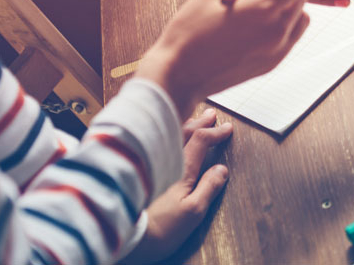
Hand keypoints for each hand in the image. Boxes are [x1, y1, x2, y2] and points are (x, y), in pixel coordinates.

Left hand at [124, 109, 231, 263]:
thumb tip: (222, 169)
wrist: (125, 238)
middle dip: (200, 123)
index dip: (216, 133)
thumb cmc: (160, 229)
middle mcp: (164, 161)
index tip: (228, 128)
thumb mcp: (193, 211)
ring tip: (190, 120)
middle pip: (183, 133)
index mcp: (181, 169)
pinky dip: (165, 136)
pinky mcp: (138, 172)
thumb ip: (209, 188)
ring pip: (167, 136)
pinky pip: (154, 144)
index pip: (201, 140)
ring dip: (182, 126)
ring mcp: (149, 165)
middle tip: (211, 115)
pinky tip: (165, 139)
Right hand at [137, 0, 314, 118]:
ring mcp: (279, 49)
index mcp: (264, 7)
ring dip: (286, 4)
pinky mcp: (275, 61)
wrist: (181, 74)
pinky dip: (282, 24)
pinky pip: (292, 34)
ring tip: (254, 7)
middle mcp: (278, 29)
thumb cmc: (190, 30)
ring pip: (301, 14)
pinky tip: (255, 25)